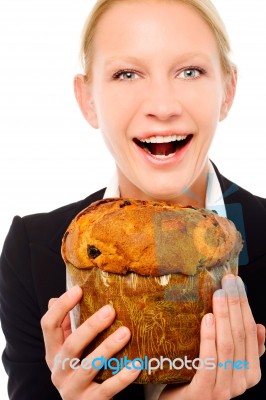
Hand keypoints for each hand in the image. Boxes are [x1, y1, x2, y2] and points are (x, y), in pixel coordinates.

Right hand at [41, 286, 140, 398]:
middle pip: (71, 345)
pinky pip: (108, 388)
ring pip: (90, 366)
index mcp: (53, 352)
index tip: (78, 289)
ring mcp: (73, 389)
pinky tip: (137, 364)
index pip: (48, 326)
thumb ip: (66, 327)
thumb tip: (55, 298)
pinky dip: (123, 377)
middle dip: (91, 326)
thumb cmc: (79, 369)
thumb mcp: (69, 349)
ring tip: (126, 332)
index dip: (61, 307)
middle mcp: (59, 370)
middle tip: (111, 310)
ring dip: (108, 348)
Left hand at [160, 275, 264, 399]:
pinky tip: (207, 319)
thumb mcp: (225, 363)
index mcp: (250, 373)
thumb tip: (261, 327)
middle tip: (228, 282)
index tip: (237, 284)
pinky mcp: (203, 393)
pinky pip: (209, 361)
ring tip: (219, 295)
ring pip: (227, 347)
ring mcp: (223, 390)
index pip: (251, 334)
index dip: (245, 307)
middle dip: (236, 306)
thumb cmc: (199, 379)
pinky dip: (209, 338)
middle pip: (241, 337)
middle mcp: (240, 382)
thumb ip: (242, 349)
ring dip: (224, 317)